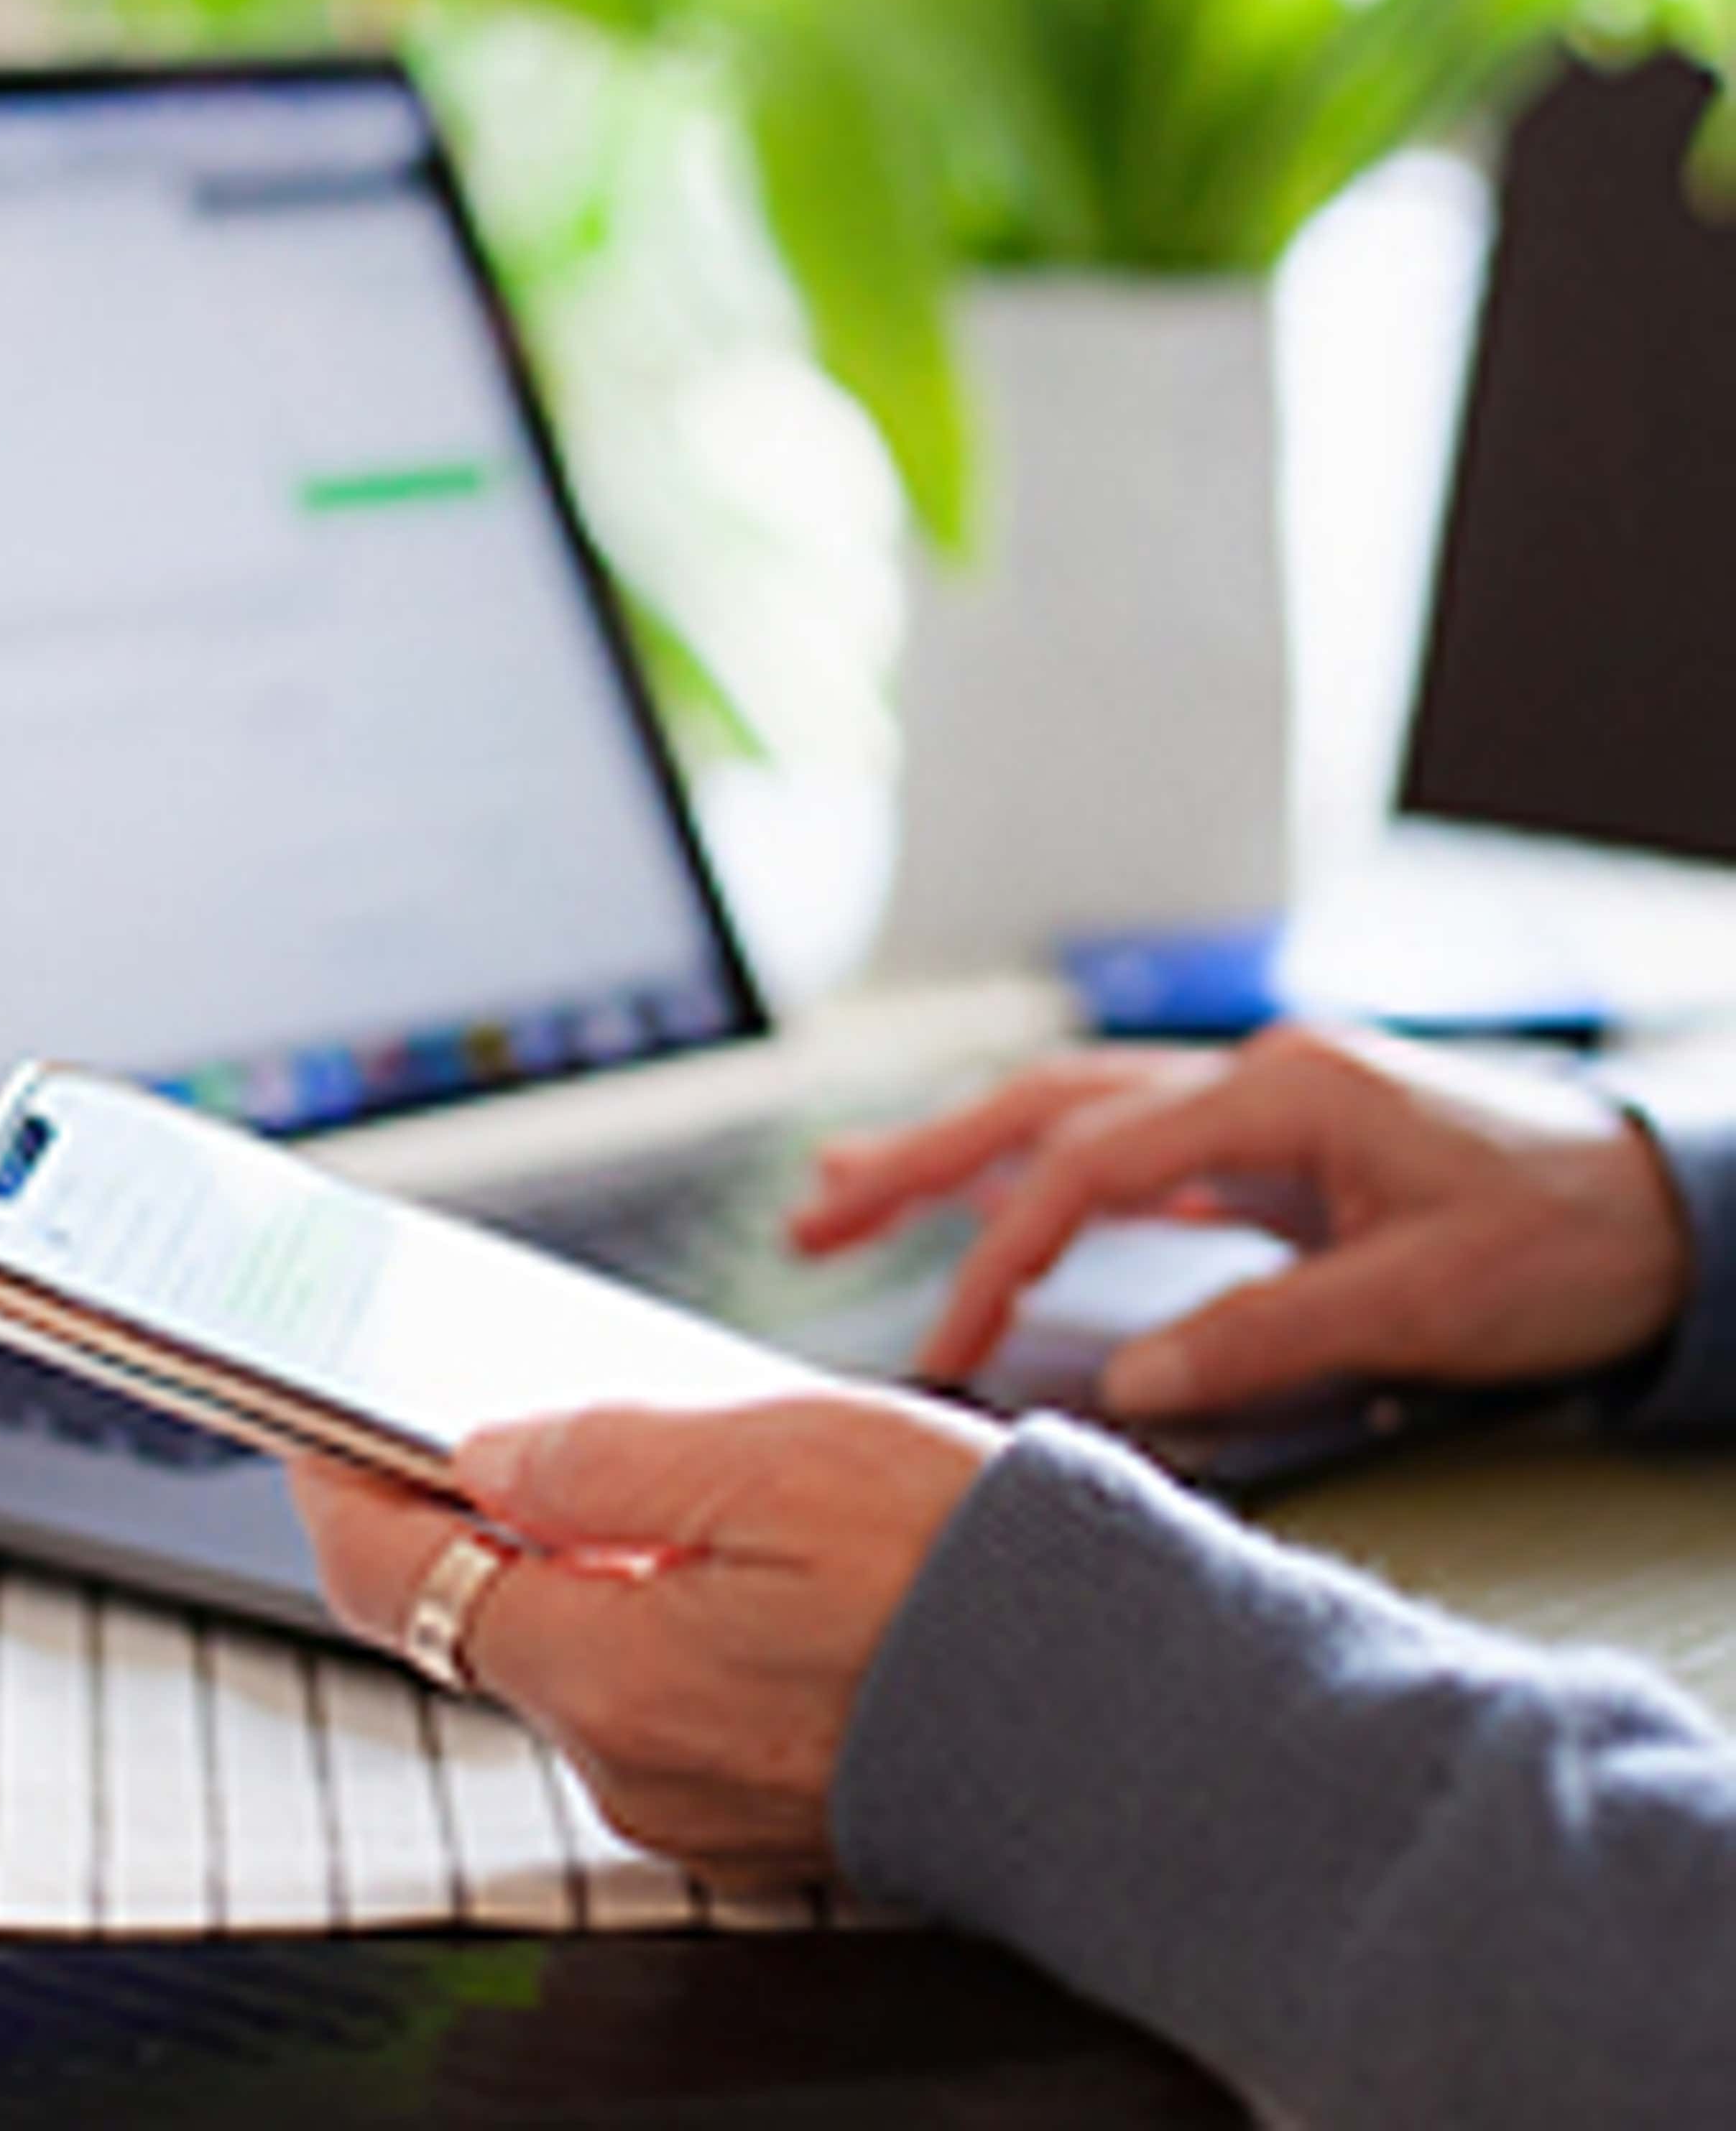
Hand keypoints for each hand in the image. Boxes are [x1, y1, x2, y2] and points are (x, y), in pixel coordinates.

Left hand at [287, 1387, 998, 1880]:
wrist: (1136, 1724)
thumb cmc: (972, 1581)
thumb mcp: (775, 1459)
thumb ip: (604, 1463)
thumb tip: (485, 1454)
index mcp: (612, 1674)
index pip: (396, 1584)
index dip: (340, 1492)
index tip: (311, 1426)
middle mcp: (627, 1762)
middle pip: (478, 1619)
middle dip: (462, 1513)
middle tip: (472, 1410)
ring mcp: (689, 1799)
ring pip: (570, 1650)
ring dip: (566, 1557)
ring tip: (619, 1458)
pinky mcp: (753, 1806)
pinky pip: (651, 1689)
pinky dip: (643, 1610)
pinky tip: (705, 1544)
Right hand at [794, 1023, 1693, 1419]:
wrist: (1670, 1211)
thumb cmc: (1567, 1243)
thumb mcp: (1425, 1301)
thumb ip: (1264, 1335)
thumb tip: (1126, 1385)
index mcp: (1275, 1094)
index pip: (1085, 1167)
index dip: (997, 1258)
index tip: (941, 1347)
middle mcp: (1248, 1079)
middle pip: (1040, 1104)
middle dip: (917, 1158)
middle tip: (814, 1213)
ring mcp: (1254, 1104)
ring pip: (1066, 1113)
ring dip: (954, 1152)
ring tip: (847, 1190)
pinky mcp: (1269, 1143)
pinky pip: (1120, 1146)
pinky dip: (1035, 1174)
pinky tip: (988, 1204)